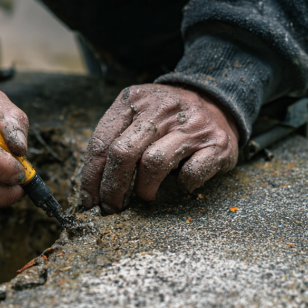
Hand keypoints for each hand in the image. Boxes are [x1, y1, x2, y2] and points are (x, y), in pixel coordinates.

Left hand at [80, 84, 238, 213]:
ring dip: (143, 189)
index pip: (101, 142)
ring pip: (154, 163)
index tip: (89, 200)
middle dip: (112, 188)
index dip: (91, 176)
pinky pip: (191, 173)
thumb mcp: (137, 115)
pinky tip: (180, 185)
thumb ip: (114, 139)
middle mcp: (162, 108)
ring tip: (144, 197)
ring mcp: (191, 125)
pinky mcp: (216, 144)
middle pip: (123, 153)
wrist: (218, 103)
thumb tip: (92, 188)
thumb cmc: (167, 119)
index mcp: (134, 100)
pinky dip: (183, 185)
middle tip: (111, 208)